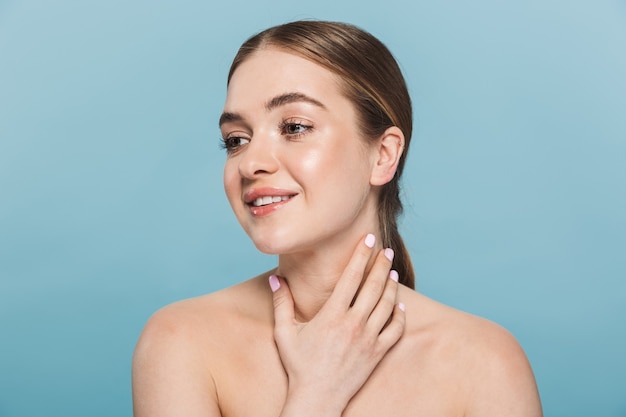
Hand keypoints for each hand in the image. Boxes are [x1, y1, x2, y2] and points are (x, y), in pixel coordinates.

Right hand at [269, 233, 405, 415]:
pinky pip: (395, 330)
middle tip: (386, 250)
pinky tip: (400, 306)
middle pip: (374, 286)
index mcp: (332, 315)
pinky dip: (400, 316)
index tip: (368, 240)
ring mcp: (368, 339)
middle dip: (381, 265)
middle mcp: (353, 324)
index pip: (351, 277)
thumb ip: (282, 303)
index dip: (361, 255)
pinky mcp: (377, 353)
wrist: (317, 398)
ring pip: (387, 305)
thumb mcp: (285, 333)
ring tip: (392, 273)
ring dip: (392, 286)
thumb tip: (276, 278)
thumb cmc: (299, 366)